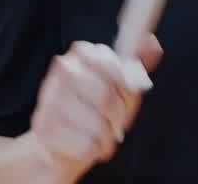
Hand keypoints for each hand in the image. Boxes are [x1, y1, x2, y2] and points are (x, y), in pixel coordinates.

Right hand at [26, 35, 161, 182]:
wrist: (57, 144)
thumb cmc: (92, 111)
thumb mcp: (119, 86)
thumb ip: (136, 67)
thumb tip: (152, 46)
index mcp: (82, 53)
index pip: (110, 63)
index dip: (124, 85)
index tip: (127, 97)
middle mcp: (63, 70)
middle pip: (105, 95)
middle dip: (119, 116)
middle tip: (119, 123)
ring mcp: (50, 98)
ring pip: (95, 124)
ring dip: (107, 137)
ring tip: (104, 137)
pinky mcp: (45, 127)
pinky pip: (84, 144)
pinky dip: (93, 151)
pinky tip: (90, 146)